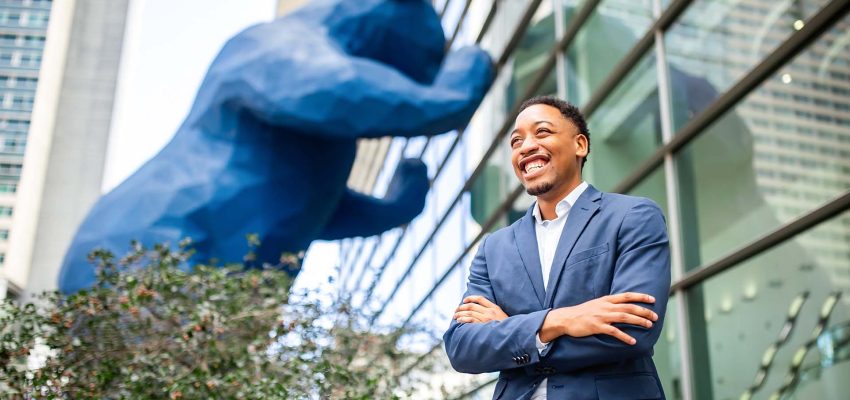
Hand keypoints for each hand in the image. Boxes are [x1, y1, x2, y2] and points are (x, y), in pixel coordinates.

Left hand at [453, 295, 507, 323]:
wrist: (512, 335)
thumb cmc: (507, 327)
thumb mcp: (502, 316)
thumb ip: (493, 312)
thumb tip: (481, 311)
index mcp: (495, 308)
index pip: (481, 298)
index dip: (471, 298)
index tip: (464, 301)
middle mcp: (490, 312)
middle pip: (472, 306)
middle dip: (461, 307)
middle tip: (456, 310)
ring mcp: (486, 319)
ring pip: (469, 313)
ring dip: (460, 314)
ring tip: (455, 316)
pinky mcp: (483, 326)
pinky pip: (471, 320)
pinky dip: (463, 319)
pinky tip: (459, 320)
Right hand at [539, 292, 657, 343]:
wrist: (566, 318)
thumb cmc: (582, 313)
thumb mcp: (597, 304)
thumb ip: (609, 304)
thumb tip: (623, 306)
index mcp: (606, 300)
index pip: (627, 296)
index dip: (641, 297)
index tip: (652, 299)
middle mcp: (606, 306)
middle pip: (629, 307)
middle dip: (644, 311)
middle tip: (655, 317)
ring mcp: (601, 316)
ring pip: (624, 317)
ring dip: (638, 321)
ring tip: (649, 326)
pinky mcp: (597, 326)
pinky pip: (614, 331)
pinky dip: (624, 336)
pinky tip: (632, 341)